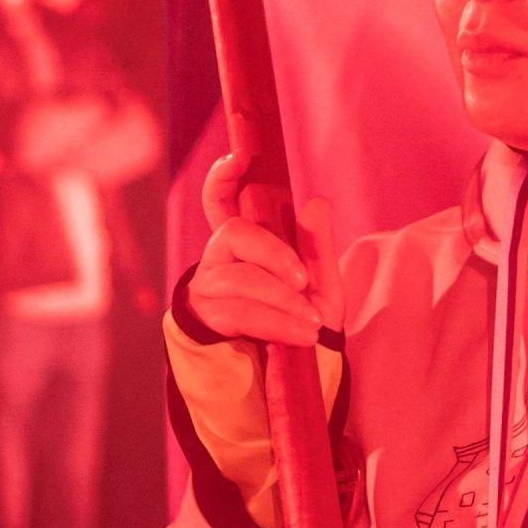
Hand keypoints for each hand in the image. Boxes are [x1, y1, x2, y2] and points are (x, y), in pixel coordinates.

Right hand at [177, 150, 336, 347]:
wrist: (291, 369)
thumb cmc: (302, 315)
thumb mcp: (321, 283)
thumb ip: (317, 247)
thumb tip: (317, 202)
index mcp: (246, 241)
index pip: (222, 201)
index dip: (223, 178)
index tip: (239, 158)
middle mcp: (220, 256)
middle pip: (234, 233)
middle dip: (274, 255)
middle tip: (304, 282)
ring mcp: (209, 285)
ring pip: (242, 279)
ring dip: (282, 301)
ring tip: (313, 322)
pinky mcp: (207, 316)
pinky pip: (241, 312)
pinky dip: (276, 322)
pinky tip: (302, 334)